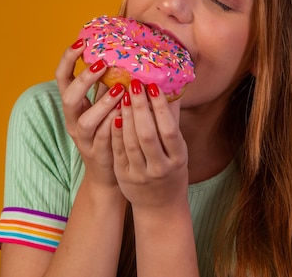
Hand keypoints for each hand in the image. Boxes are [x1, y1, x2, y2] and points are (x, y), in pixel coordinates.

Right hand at [55, 39, 124, 187]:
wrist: (107, 174)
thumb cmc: (109, 131)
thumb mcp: (103, 105)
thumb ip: (107, 84)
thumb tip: (121, 54)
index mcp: (73, 105)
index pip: (62, 78)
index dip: (68, 59)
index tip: (81, 42)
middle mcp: (73, 120)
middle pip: (68, 97)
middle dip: (84, 79)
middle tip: (102, 63)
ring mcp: (84, 139)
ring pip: (86, 120)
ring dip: (102, 103)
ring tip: (119, 90)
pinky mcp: (97, 153)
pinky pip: (103, 138)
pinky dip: (113, 125)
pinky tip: (126, 114)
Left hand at [111, 80, 188, 209]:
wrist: (160, 206)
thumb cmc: (171, 170)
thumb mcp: (178, 149)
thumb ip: (173, 120)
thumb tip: (173, 87)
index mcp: (178, 159)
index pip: (169, 130)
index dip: (161, 108)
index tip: (153, 86)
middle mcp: (160, 168)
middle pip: (148, 135)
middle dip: (140, 108)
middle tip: (135, 84)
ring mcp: (140, 174)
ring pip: (130, 142)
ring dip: (126, 117)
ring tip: (123, 95)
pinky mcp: (124, 176)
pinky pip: (118, 151)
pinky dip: (115, 132)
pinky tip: (113, 113)